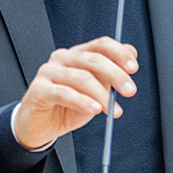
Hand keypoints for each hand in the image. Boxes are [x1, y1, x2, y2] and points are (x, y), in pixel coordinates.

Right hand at [11, 37, 138, 151]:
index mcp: (77, 55)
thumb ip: (110, 75)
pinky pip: (63, 93)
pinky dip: (82, 101)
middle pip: (93, 60)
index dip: (119, 53)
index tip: (133, 68)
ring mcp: (48, 72)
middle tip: (129, 91)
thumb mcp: (95, 92)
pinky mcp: (39, 89)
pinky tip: (94, 109)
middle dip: (116, 75)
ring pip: (81, 78)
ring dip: (102, 95)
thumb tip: (131, 52)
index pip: (100, 45)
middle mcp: (62, 59)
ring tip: (112, 110)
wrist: (40, 127)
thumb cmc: (66, 108)